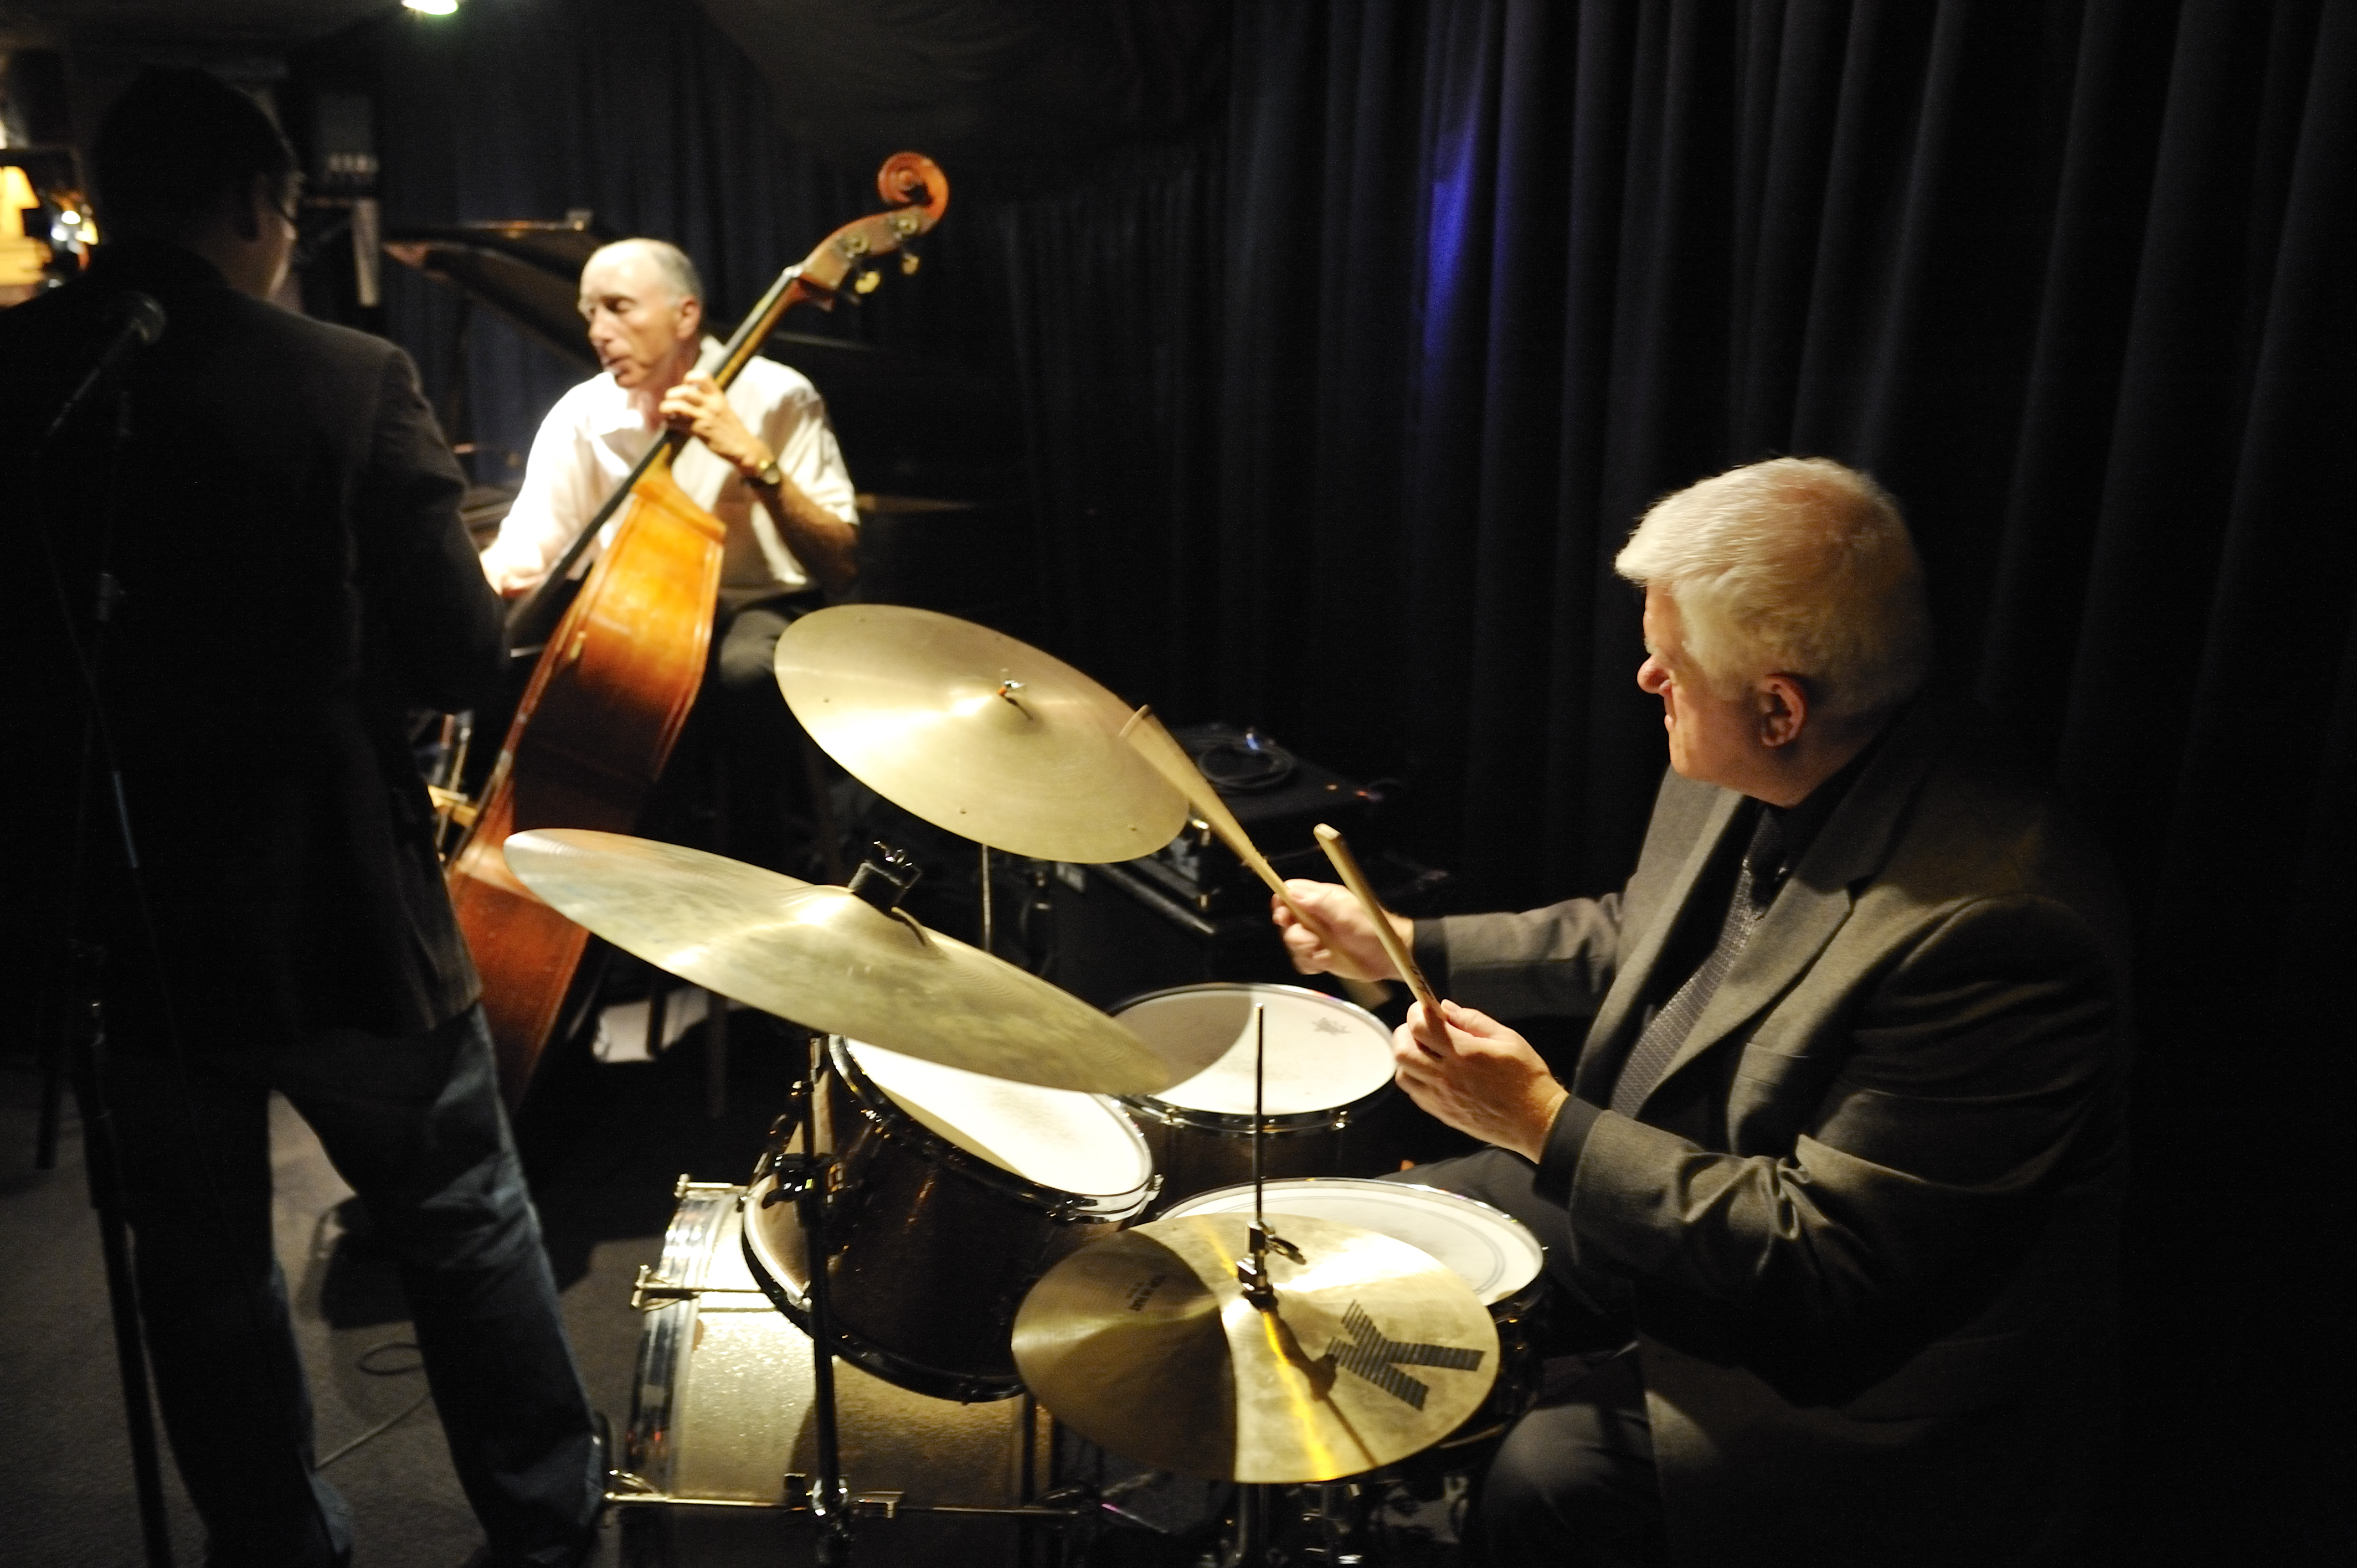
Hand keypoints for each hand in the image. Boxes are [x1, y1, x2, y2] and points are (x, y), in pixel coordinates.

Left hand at [658, 372, 763, 472]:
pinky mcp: (700, 431)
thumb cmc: (732, 429)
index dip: (690, 377)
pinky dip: (668, 423)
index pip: (703, 377)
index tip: (686, 384)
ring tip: (664, 411)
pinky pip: (677, 424)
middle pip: (685, 391)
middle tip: (670, 400)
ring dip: (666, 407)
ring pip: (678, 406)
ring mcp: (705, 418)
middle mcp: (711, 405)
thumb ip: (710, 401)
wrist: (743, 448)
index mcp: (718, 397)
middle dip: (672, 394)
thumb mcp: (724, 409)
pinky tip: (668, 425)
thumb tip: (691, 397)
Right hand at [1273, 880, 1407, 981]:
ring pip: (1292, 943)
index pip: (1289, 893)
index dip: (1282, 904)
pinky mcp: (1319, 955)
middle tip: (1312, 941)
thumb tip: (1291, 892)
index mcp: (1321, 898)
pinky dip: (1310, 964)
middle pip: (1286, 922)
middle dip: (1295, 935)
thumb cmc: (1373, 930)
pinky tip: (1325, 962)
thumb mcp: (1346, 913)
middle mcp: (1315, 916)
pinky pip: (1301, 960)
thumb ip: (1319, 902)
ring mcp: (1317, 936)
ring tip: (1324, 953)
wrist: (1387, 958)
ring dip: (1305, 952)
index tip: (1285, 917)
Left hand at [1391, 1000, 1567, 1162]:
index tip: (1424, 1006)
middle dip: (1406, 1032)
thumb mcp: (1508, 1039)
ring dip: (1408, 1057)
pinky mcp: (1442, 1114)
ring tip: (1426, 1050)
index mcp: (1464, 1054)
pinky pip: (1414, 1093)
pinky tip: (1432, 1071)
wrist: (1535, 1121)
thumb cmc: (1526, 1077)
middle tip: (1421, 1028)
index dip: (1417, 1011)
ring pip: (1403, 1074)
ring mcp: (1441, 1098)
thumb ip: (1473, 1020)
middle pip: (1402, 1051)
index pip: (1421, 1027)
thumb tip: (1446, 1008)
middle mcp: (1446, 1077)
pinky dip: (1415, 1077)